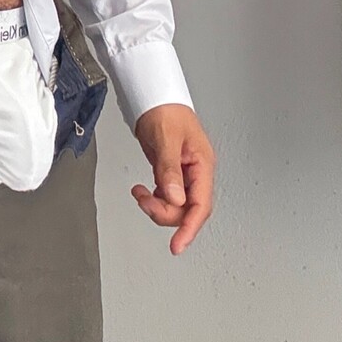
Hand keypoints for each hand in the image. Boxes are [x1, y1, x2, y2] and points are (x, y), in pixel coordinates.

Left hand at [130, 103, 214, 255]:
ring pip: (175, 205)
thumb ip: (170, 170)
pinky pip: (167, 196)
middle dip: (164, 211)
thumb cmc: (165, 110)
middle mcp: (196, 172)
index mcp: (202, 164)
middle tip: (143, 200)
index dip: (190, 228)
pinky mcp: (172, 172)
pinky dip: (154, 198)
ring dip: (156, 205)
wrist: (154, 96)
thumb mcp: (166, 139)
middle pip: (187, 209)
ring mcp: (184, 173)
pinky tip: (142, 191)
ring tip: (139, 193)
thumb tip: (175, 198)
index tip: (178, 245)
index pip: (201, 205)